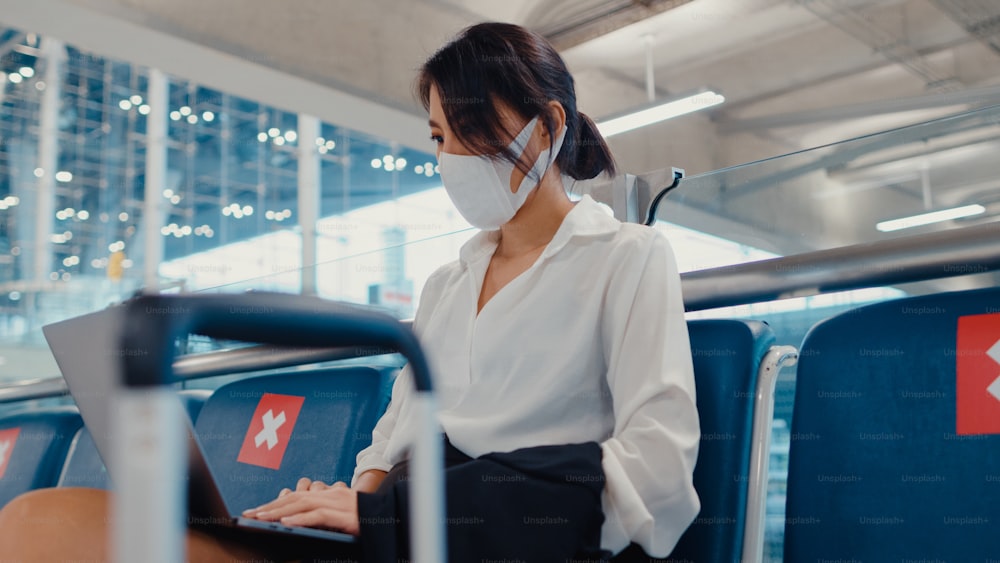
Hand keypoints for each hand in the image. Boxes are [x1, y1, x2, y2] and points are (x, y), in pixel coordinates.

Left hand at [242, 479, 359, 535]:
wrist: (395, 518)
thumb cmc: (368, 521)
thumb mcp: (343, 516)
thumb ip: (324, 515)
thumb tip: (298, 522)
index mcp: (331, 494)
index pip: (297, 496)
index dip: (275, 503)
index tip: (256, 511)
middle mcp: (333, 495)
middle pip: (295, 498)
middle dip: (270, 507)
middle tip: (249, 515)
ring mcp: (340, 503)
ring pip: (303, 504)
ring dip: (280, 512)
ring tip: (261, 519)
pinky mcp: (346, 516)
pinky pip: (320, 516)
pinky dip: (301, 520)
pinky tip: (286, 524)